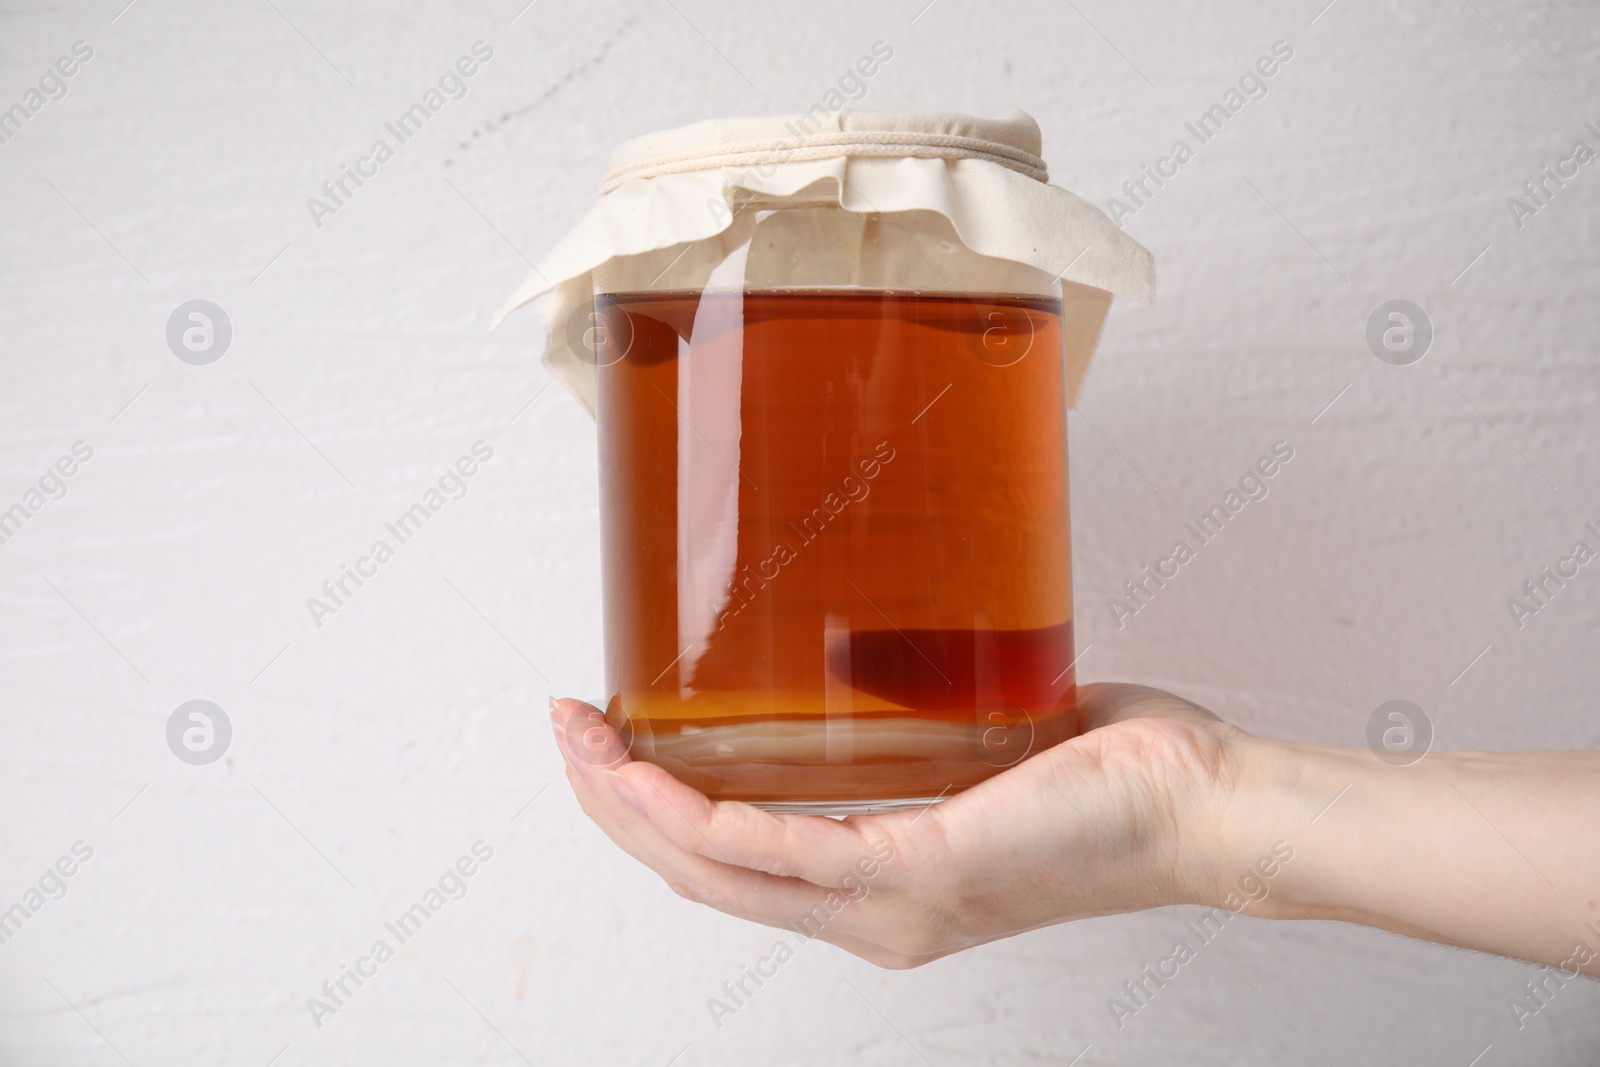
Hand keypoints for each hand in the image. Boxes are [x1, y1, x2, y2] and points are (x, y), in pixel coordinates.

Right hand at [550, 684, 1241, 967]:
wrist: (1204, 809)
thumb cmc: (1117, 777)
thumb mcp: (991, 744)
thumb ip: (926, 721)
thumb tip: (886, 648)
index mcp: (883, 884)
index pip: (739, 863)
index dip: (654, 812)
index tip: (606, 741)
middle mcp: (872, 913)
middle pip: (703, 874)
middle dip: (614, 804)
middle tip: (566, 730)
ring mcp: (890, 904)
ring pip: (718, 869)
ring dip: (632, 806)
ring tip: (580, 740)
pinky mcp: (917, 872)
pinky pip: (777, 852)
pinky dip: (698, 816)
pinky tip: (651, 773)